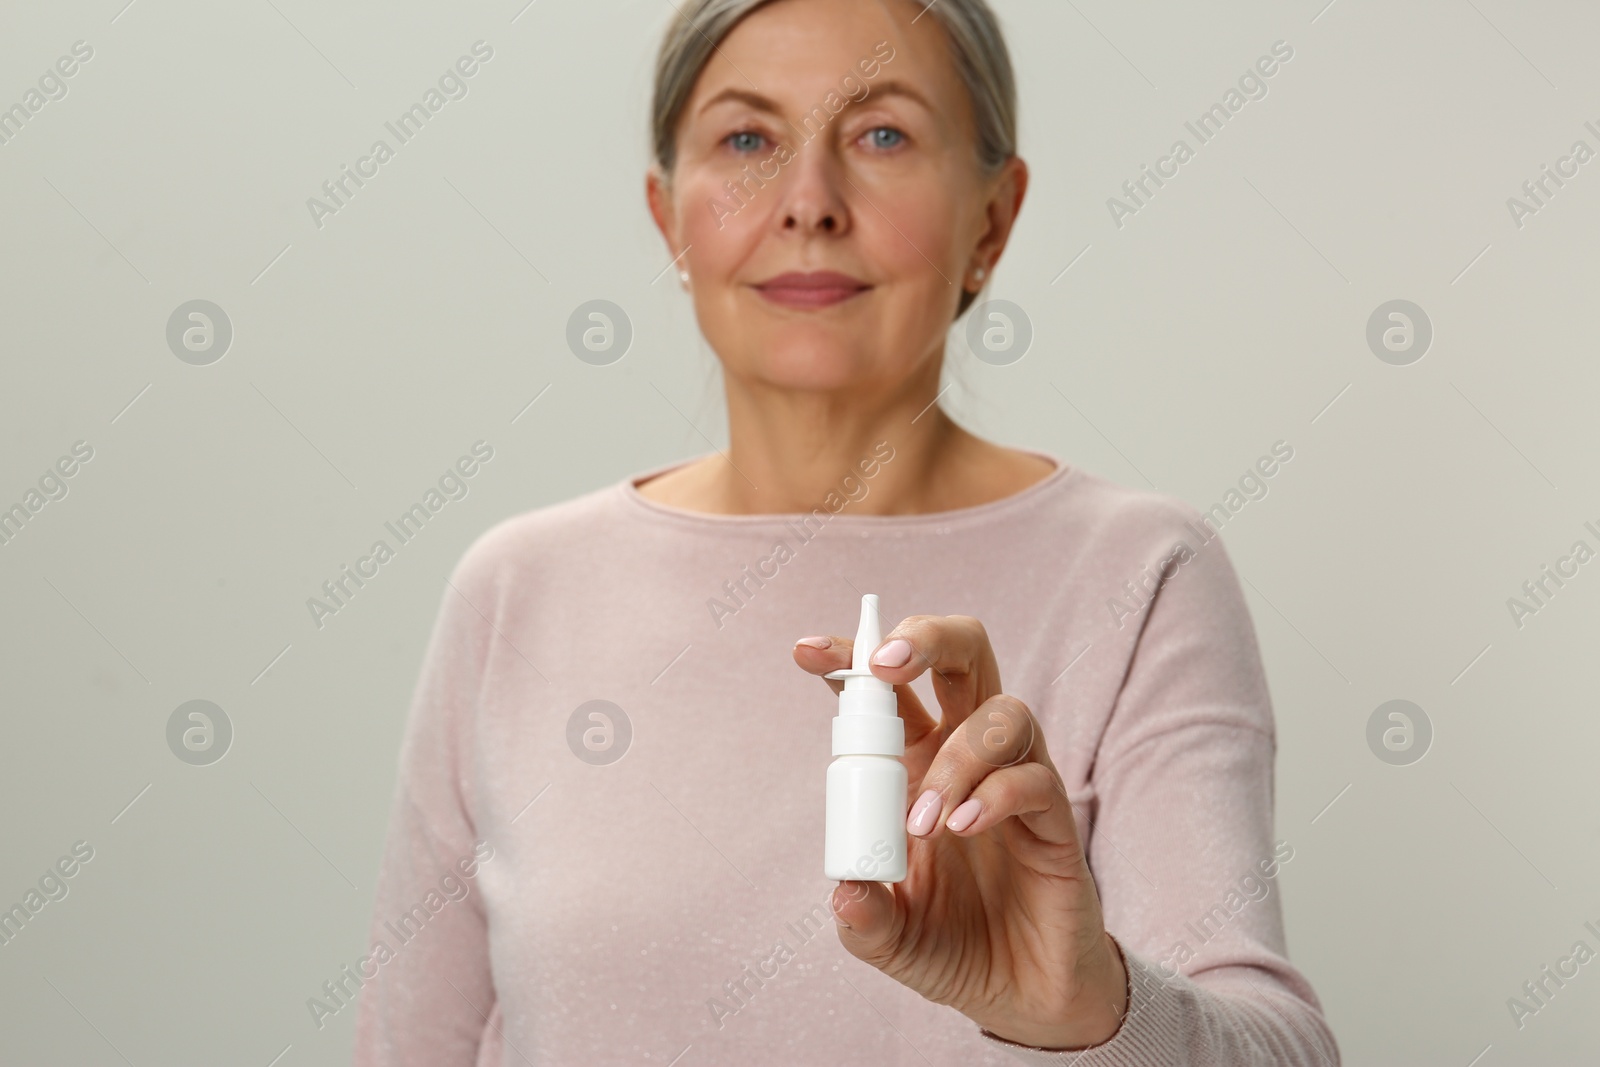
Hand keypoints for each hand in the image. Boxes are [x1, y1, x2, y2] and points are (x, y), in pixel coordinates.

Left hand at [793, 614, 1127, 1049]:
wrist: (1022, 997)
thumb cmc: (951, 947)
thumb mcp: (889, 940)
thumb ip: (863, 918)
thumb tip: (844, 890)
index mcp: (915, 763)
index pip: (886, 691)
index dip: (849, 659)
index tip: (806, 652)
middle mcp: (966, 755)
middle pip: (964, 654)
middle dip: (925, 639)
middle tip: (886, 668)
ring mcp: (1016, 778)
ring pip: (1001, 711)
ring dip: (956, 756)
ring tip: (926, 823)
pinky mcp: (1054, 817)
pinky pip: (1033, 777)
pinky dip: (993, 794)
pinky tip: (962, 830)